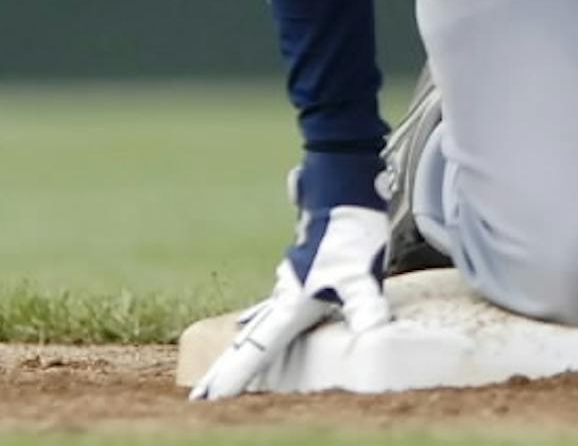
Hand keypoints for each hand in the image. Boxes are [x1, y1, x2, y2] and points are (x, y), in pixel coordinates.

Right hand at [189, 153, 389, 400]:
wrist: (339, 179)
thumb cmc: (346, 228)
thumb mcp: (361, 274)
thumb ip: (364, 307)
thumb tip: (374, 336)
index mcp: (290, 301)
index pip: (256, 349)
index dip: (233, 376)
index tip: (204, 398)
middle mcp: (284, 290)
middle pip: (251, 338)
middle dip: (228, 367)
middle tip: (202, 392)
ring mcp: (291, 274)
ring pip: (261, 316)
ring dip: (245, 341)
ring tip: (228, 358)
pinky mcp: (302, 263)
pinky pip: (273, 300)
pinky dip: (257, 316)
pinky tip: (248, 317)